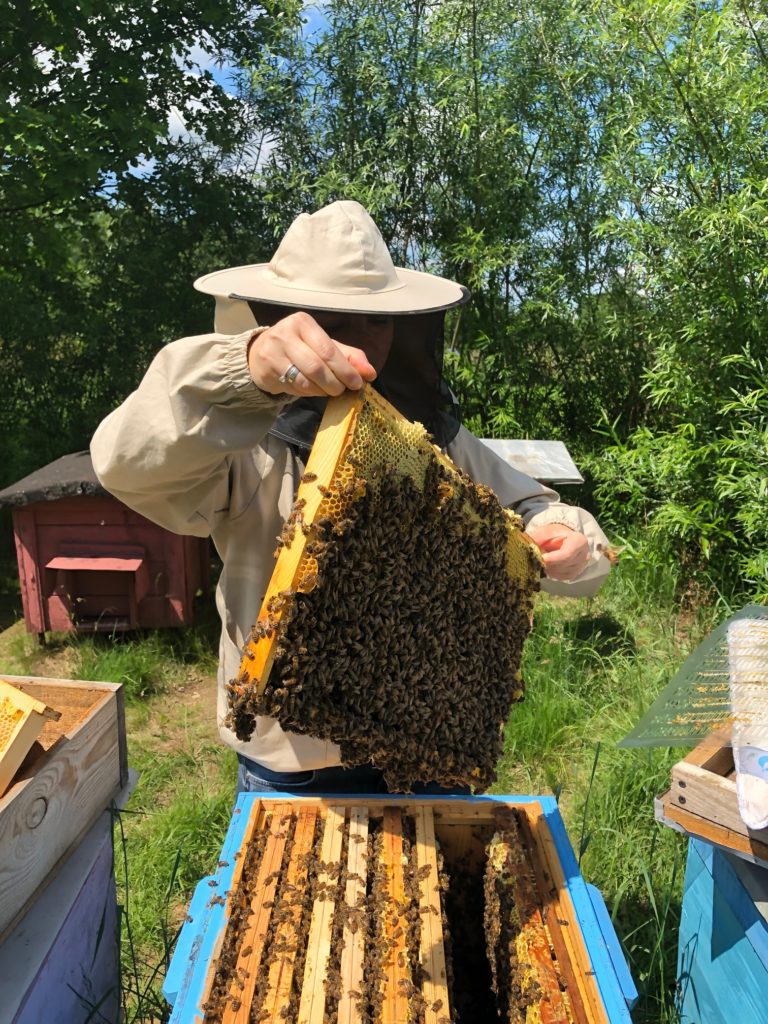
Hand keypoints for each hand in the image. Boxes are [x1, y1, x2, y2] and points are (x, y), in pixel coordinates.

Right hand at [247, 312, 377, 395]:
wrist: (259, 354)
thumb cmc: (298, 348)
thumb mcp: (322, 345)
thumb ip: (348, 356)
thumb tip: (370, 372)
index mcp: (303, 323)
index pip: (328, 350)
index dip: (345, 370)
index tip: (358, 383)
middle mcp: (286, 334)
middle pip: (317, 367)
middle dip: (335, 383)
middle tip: (343, 390)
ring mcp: (273, 352)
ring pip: (305, 380)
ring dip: (322, 390)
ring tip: (328, 390)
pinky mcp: (267, 370)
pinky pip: (294, 387)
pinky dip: (309, 393)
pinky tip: (312, 390)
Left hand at [526, 524, 589, 580]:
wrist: (562, 539)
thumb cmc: (553, 534)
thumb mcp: (545, 531)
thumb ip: (538, 538)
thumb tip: (528, 547)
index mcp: (579, 541)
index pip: (567, 554)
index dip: (552, 558)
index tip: (540, 558)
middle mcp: (584, 555)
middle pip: (563, 565)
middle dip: (547, 563)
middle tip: (536, 558)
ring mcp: (581, 566)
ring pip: (561, 573)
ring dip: (548, 568)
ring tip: (541, 559)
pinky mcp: (574, 574)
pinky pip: (560, 577)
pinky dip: (551, 573)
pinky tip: (547, 565)